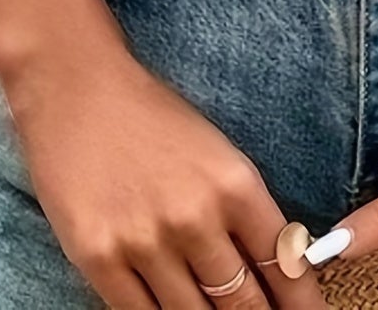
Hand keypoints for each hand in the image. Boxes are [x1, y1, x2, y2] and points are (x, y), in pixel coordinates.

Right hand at [0, 38, 330, 309]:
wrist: (76, 90)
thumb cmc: (151, 116)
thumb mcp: (216, 153)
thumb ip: (242, 211)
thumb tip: (273, 265)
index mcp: (234, 184)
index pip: (282, 263)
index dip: (301, 302)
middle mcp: (195, 218)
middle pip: (242, 302)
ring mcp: (145, 243)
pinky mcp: (100, 258)